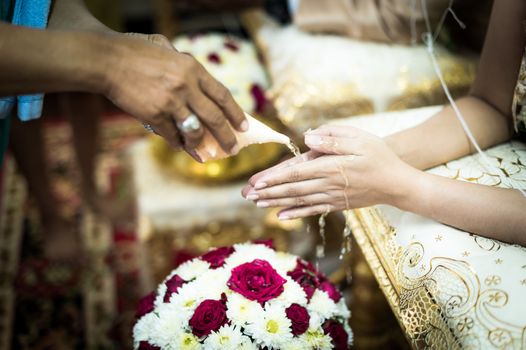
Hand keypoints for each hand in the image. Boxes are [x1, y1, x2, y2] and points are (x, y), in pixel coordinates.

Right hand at [104, 34, 246, 153]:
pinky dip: (177, 143)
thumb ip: (186, 69)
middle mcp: (186, 86)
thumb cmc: (136, 53)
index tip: (244, 126)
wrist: (107, 60)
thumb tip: (201, 91)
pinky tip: (180, 146)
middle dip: (227, 137)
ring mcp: (170, 102)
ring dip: (201, 145)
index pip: (222, 95)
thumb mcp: (168, 51)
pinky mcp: (154, 115)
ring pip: (195, 132)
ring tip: (205, 153)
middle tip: (233, 148)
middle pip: (214, 118)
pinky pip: (172, 136)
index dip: (236, 113)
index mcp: (192, 68)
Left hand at [242, 125, 416, 218]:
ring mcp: (332, 197)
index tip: (256, 182)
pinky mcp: (337, 204)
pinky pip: (312, 210)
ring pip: (298, 200)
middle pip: (292, 188)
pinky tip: (281, 216)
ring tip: (256, 203)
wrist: (397, 183)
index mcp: (331, 166)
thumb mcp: (360, 140)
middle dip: (268, 192)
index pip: (296, 172)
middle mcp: (328, 184)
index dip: (274, 178)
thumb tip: (307, 139)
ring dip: (276, 201)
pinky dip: (295, 213)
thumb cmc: (379, 156)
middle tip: (246, 195)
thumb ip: (333, 139)